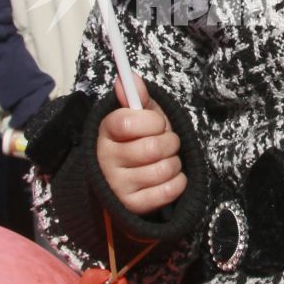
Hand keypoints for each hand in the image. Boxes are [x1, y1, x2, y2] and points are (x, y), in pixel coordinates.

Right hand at [96, 74, 186, 216]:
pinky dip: (178, 182)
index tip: (156, 123)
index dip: (152, 121)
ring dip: (175, 163)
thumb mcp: (137, 117)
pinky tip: (168, 178)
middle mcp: (106, 160)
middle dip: (170, 142)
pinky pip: (170, 190)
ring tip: (165, 160)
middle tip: (166, 143)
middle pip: (153, 147)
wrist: (129, 180)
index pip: (128, 122)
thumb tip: (128, 77)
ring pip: (164, 169)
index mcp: (105, 132)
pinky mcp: (133, 205)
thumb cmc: (138, 140)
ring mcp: (118, 185)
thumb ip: (136, 97)